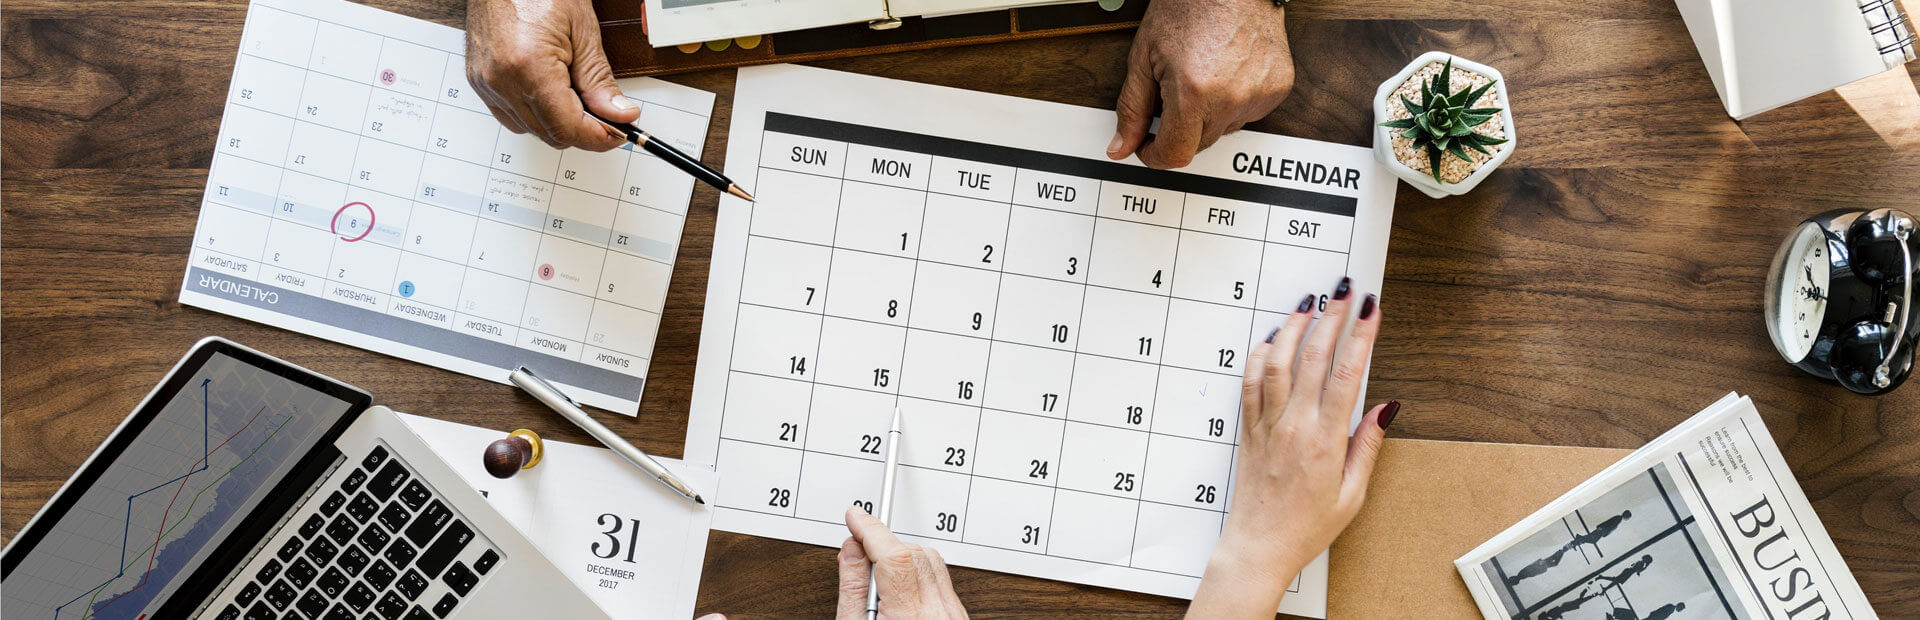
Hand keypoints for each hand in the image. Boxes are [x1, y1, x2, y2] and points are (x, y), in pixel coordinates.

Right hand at [465, 0, 632, 150]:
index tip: (619, 132)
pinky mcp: (479, 82)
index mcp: (528, 66)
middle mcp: (501, 80)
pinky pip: (511, 116)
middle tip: (606, 114)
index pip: (567, 128)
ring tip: (576, 93)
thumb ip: (599, 80)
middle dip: (583, 130)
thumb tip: (619, 115)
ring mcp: (485, 83)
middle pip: (550, 135)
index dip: (599, 137)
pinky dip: (535, 113)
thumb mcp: (582, 31)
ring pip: (530, 130)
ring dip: (558, 123)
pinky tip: (550, 92)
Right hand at [835, 506, 968, 619]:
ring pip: (932, 562)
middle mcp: (937, 612)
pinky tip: (902, 594)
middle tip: (862, 565)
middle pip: (914, 554)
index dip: (872, 530)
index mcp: (908, 616)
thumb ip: (853, 589)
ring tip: (881, 589)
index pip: (893, 555)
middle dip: (885, 550)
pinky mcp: (957, 615)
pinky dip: (920, 576)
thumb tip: (851, 549)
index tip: (856, 517)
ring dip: (904, 562)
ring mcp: (952, 613)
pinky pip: (942, 580)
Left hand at [1107, 0, 1294, 168]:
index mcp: (1194, 92)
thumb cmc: (1190, 5)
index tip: (1148, 146)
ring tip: (1201, 76)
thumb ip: (1132, 108)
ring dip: (1208, 115)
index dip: (1155, 155)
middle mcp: (1231, 97)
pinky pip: (1248, 113)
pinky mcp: (1278, 88)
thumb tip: (1121, 146)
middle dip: (1179, 128)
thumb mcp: (1144, 56)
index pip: (1175, 154)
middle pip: (1199, 144)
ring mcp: (1259, 94)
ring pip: (1224, 130)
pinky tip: (1225, 74)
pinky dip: (1233, 102)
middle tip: (1172, 93)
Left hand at [1187, 279, 1394, 618]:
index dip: (1360, 336)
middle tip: (1344, 290)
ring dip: (1293, 327)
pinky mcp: (1248, 430)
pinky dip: (1259, 356)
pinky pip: (1251, 383)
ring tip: (1308, 302)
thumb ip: (1367, 445)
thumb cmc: (1307, 527)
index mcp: (1325, 441)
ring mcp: (1267, 425)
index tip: (1370, 309)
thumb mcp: (1352, 494)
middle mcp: (1293, 426)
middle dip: (1331, 318)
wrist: (1258, 546)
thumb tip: (1386, 407)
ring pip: (1276, 362)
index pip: (1346, 374)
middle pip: (1311, 357)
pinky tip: (1269, 338)